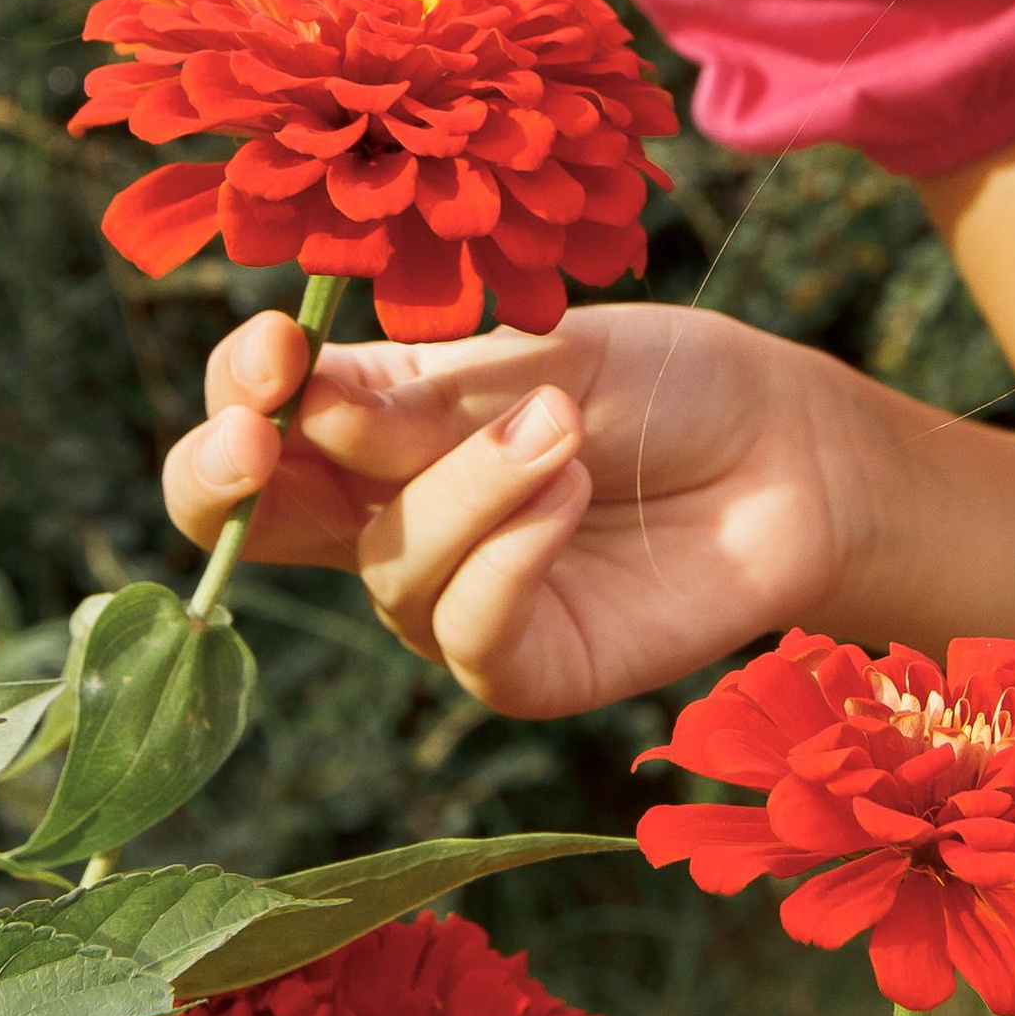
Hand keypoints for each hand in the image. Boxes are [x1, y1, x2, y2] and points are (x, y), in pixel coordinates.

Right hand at [162, 302, 888, 716]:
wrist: (788, 450)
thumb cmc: (661, 384)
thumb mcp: (540, 355)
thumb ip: (425, 395)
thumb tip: (307, 411)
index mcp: (371, 422)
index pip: (254, 421)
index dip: (237, 392)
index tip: (277, 349)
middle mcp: (386, 516)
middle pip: (245, 521)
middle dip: (226, 477)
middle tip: (267, 426)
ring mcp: (447, 598)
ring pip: (388, 563)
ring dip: (468, 486)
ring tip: (561, 425)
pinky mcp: (520, 666)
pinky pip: (469, 630)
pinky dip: (514, 555)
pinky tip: (572, 492)